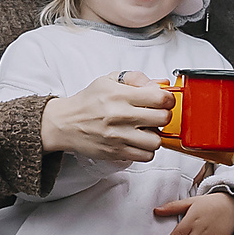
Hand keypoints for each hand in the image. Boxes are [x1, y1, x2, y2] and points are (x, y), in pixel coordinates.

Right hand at [42, 71, 167, 162]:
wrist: (65, 123)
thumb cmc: (88, 102)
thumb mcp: (109, 80)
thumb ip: (135, 78)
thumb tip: (161, 83)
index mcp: (119, 95)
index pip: (160, 97)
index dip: (168, 99)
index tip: (164, 100)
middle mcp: (120, 116)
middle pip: (162, 119)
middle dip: (163, 116)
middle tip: (156, 114)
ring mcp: (118, 136)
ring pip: (156, 141)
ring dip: (155, 135)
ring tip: (146, 130)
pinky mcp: (116, 152)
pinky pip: (146, 156)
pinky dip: (146, 150)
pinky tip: (139, 141)